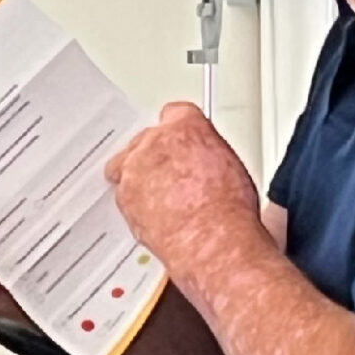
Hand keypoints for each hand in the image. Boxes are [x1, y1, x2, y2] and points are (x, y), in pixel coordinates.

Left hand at [107, 103, 260, 269]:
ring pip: (126, 164)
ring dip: (140, 178)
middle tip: (173, 177)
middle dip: (157, 156)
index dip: (179, 131)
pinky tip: (152, 213)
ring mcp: (135, 169)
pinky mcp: (124, 196)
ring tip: (160, 197)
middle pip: (146, 139)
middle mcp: (154, 143)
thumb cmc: (229, 210)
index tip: (179, 141)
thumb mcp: (231, 166)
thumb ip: (208, 152)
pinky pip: (123, 193)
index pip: (176, 113)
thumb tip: (206, 160)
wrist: (213, 240)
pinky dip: (135, 202)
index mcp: (186, 127)